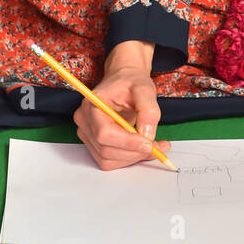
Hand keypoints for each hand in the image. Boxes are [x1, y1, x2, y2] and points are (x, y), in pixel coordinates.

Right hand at [74, 42, 170, 170]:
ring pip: (109, 159)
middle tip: (159, 146)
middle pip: (106, 149)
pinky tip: (144, 148)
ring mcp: (87, 135)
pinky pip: (111, 160)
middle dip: (134, 152)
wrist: (124, 82)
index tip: (149, 143)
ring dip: (134, 157)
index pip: (104, 133)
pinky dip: (130, 158)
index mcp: (91, 105)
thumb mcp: (144, 89)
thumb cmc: (131, 83)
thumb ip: (148, 110)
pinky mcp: (95, 144)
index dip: (127, 142)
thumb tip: (147, 135)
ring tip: (155, 146)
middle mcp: (84, 121)